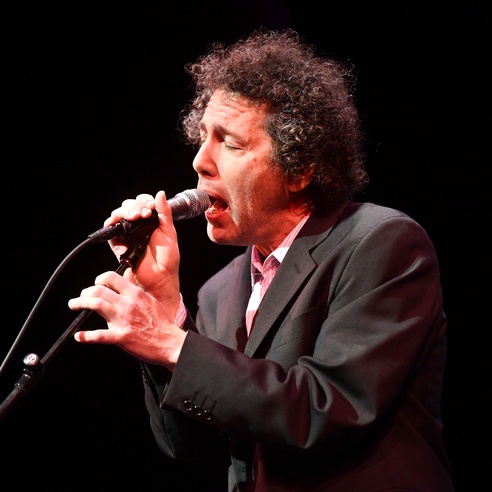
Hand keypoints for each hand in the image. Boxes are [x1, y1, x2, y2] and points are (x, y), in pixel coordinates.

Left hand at [68, 271, 185, 369]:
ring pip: (96, 305)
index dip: (99, 279)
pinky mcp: (121, 337)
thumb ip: (135, 288)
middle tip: (81, 297)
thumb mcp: (150, 299)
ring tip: (74, 305)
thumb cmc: (161, 323)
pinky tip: (79, 336)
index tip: (96, 284)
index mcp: (135, 294)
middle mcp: (127, 304)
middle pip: (99, 290)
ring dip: (80, 304)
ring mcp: (123, 320)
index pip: (111, 278)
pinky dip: (86, 336)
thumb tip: (126, 275)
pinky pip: (99, 335)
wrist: (169, 342)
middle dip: (85, 292)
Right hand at [104, 190, 180, 307]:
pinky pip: (110, 230)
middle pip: (129, 206)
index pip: (143, 203)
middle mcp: (138, 226)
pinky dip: (112, 222)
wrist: (161, 278)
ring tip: (135, 216)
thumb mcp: (169, 232)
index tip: (151, 206)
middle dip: (135, 206)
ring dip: (125, 211)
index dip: (145, 201)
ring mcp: (127, 234)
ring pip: (119, 215)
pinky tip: (120, 220)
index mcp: (151, 222)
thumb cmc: (167, 258)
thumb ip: (164, 213)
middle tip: (144, 214)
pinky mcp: (118, 244)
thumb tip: (160, 193)